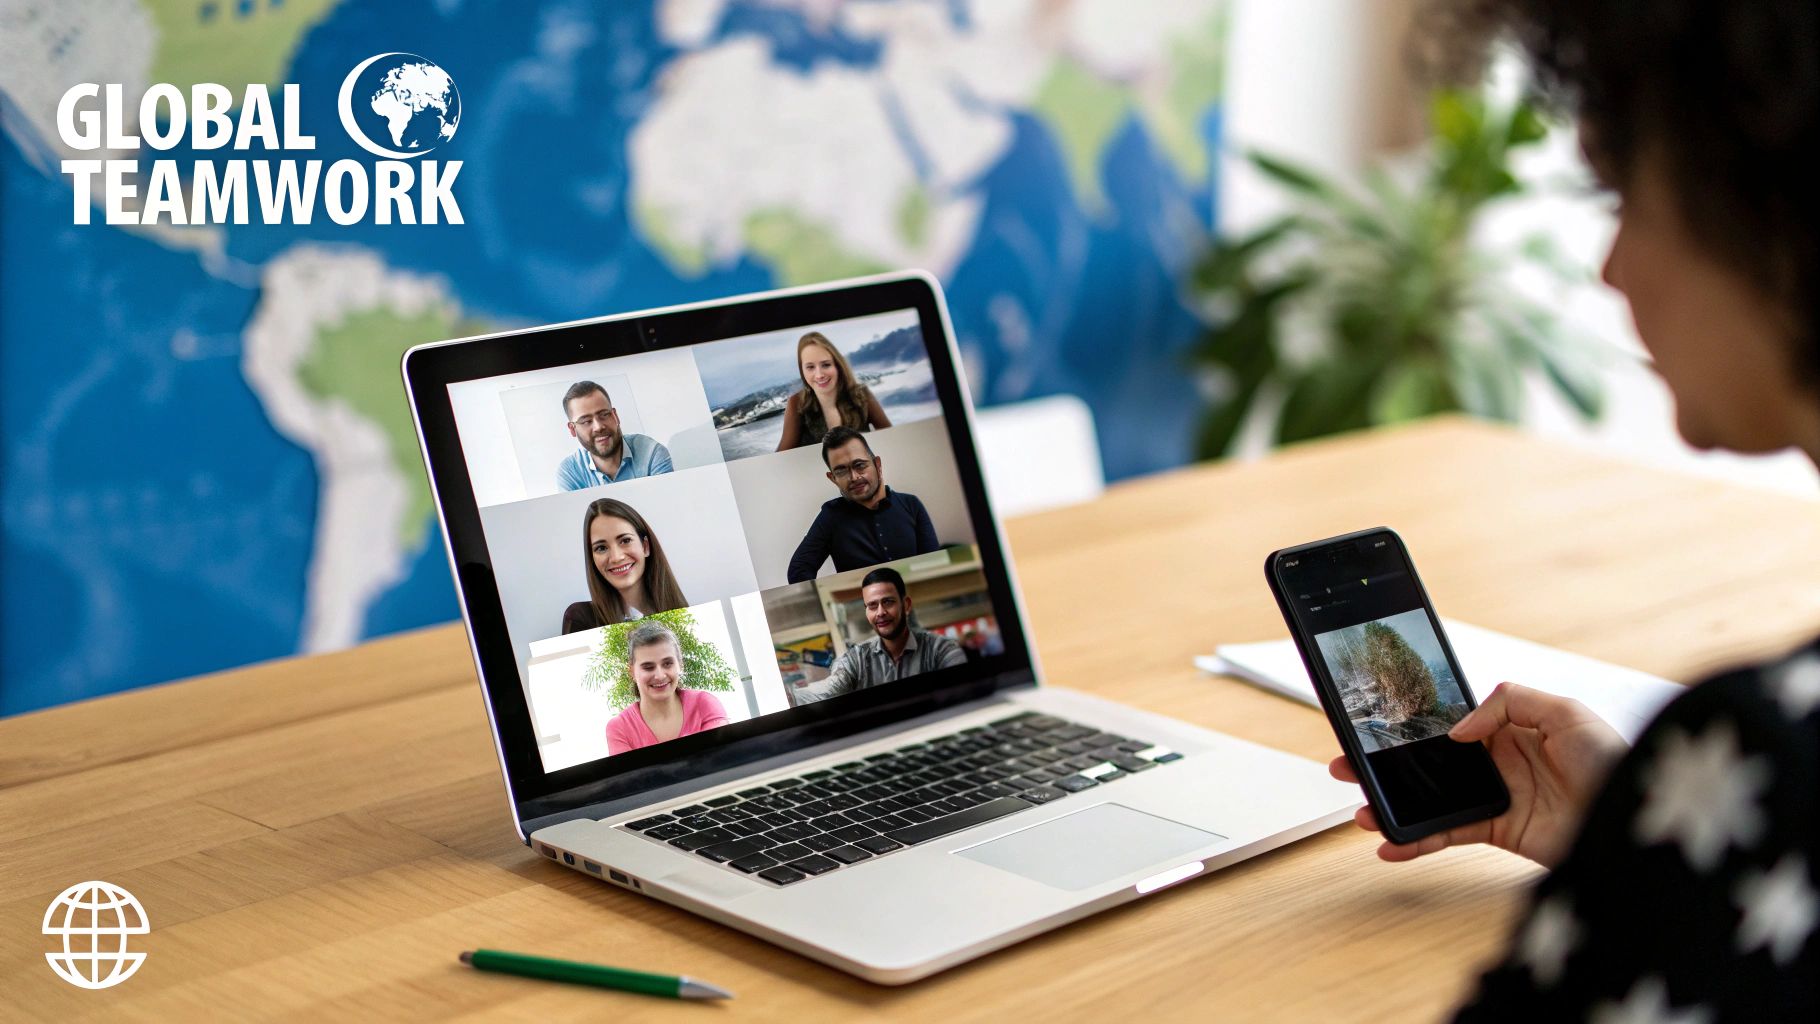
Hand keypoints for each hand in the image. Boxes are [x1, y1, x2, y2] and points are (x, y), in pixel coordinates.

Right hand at [1327, 682, 1627, 868]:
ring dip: (1393, 806)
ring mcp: (1495, 798)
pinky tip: (1391, 846)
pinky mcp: (1499, 832)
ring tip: (1361, 810)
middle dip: (1385, 764)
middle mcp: (1497, 761)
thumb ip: (1509, 704)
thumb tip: (1459, 729)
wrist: (1638, 825)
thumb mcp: (1567, 712)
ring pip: (1430, 800)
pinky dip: (1417, 843)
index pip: (1449, 721)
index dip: (1412, 723)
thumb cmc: (1615, 763)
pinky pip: (1448, 836)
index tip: (1377, 723)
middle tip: (1348, 764)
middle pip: (1428, 761)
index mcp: (1510, 726)